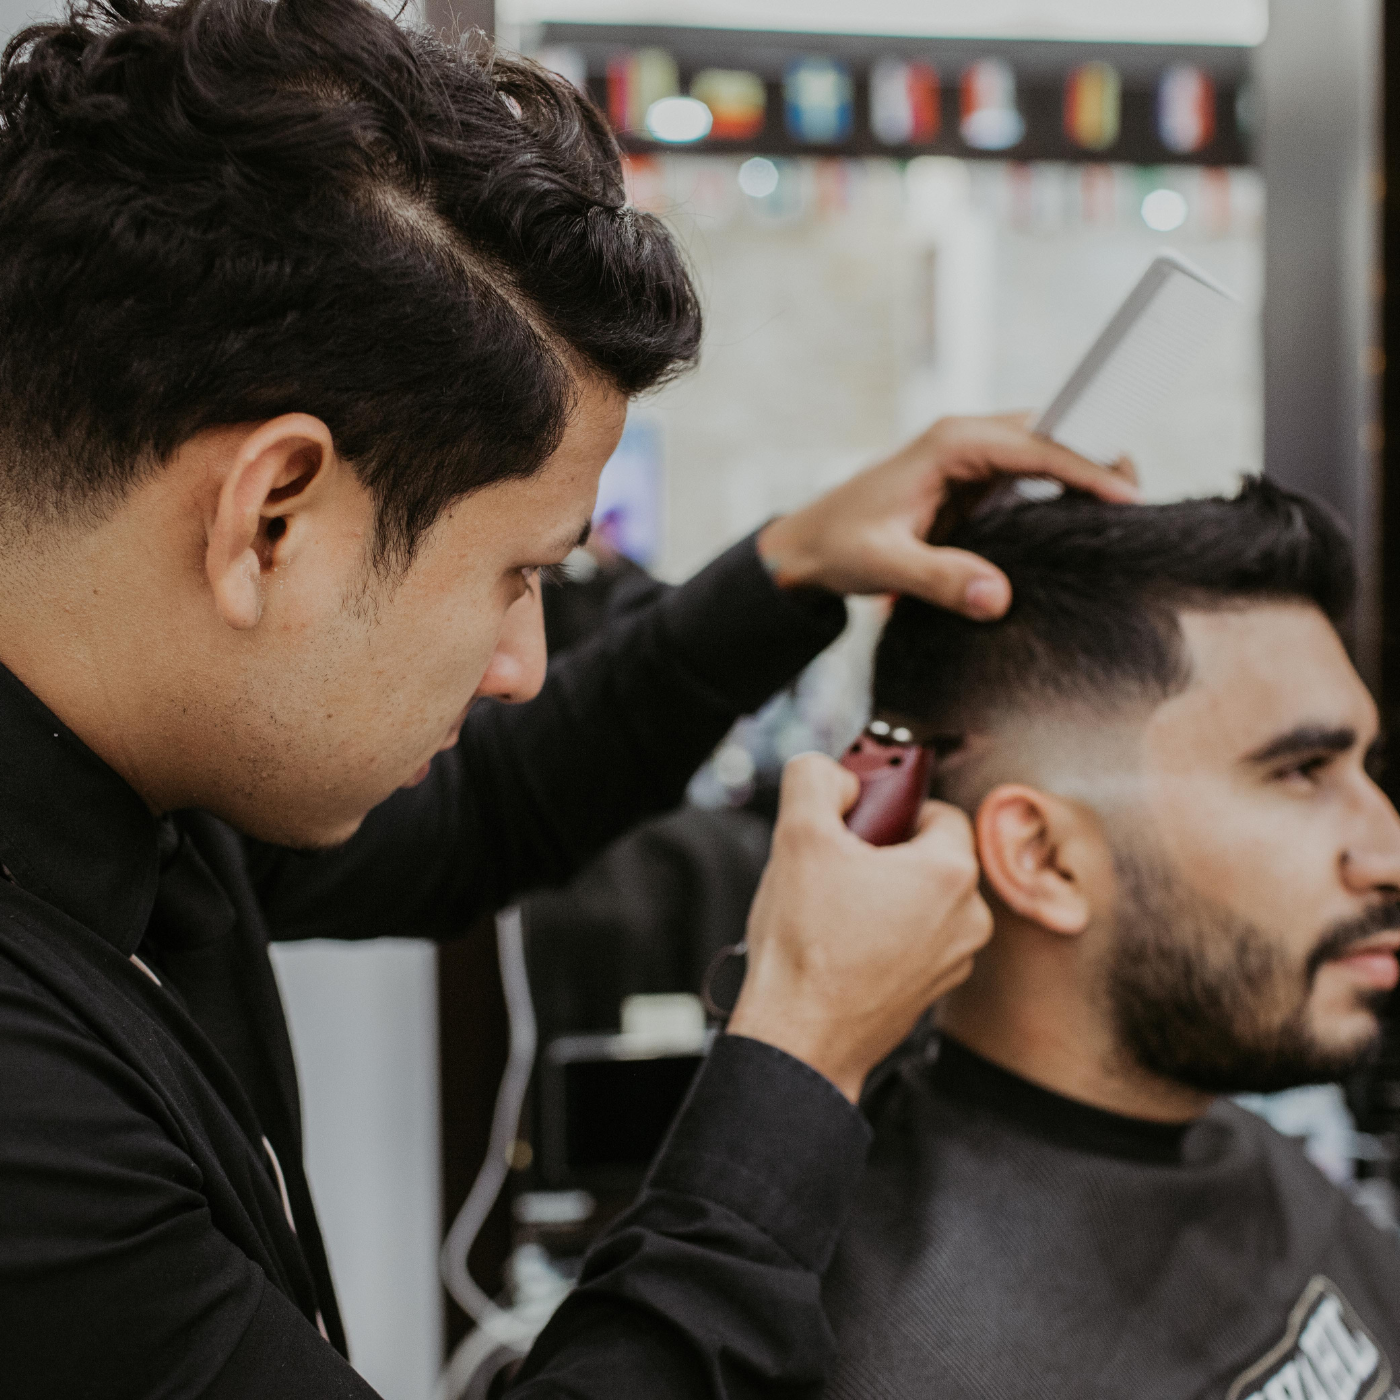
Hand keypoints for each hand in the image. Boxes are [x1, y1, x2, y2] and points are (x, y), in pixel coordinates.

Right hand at [727, 753, 992, 1101]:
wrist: (801, 1040)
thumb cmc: (806, 947)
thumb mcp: (797, 834)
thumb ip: (816, 778)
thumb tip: (835, 775)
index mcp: (951, 872)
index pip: (936, 810)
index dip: (889, 810)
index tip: (855, 827)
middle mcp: (969, 918)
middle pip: (929, 856)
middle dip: (883, 854)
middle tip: (834, 868)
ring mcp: (954, 960)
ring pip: (921, 900)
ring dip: (882, 895)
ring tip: (832, 912)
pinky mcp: (932, 991)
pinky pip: (914, 940)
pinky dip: (883, 935)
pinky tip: (840, 947)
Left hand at [756, 412, 1137, 619]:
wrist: (807, 548)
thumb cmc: (839, 546)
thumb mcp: (885, 565)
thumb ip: (940, 579)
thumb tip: (999, 597)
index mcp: (951, 444)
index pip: (1039, 446)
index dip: (1088, 469)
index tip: (1129, 498)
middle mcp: (968, 440)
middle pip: (1054, 437)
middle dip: (1099, 463)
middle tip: (1139, 508)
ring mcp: (974, 459)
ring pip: (1049, 455)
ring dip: (1084, 479)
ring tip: (1123, 519)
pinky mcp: (975, 483)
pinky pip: (1033, 480)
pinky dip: (1061, 497)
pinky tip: (1083, 528)